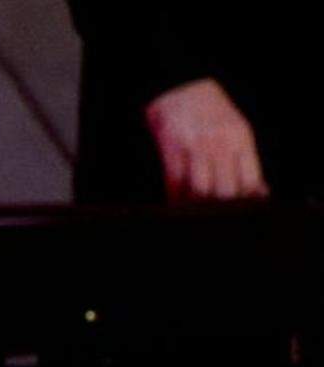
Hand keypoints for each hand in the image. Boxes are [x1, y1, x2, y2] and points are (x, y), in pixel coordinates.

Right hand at [144, 78, 268, 201]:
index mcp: (240, 138)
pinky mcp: (172, 149)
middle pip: (224, 191)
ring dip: (197, 206)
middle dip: (221, 208)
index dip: (247, 202)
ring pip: (199, 191)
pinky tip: (178, 202)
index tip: (242, 211)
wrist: (180, 87)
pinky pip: (174, 183)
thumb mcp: (236, 129)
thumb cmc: (211, 111)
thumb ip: (246, 160)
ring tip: (196, 211)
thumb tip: (258, 192)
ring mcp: (194, 147)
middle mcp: (219, 144)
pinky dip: (176, 198)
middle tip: (217, 215)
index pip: (250, 181)